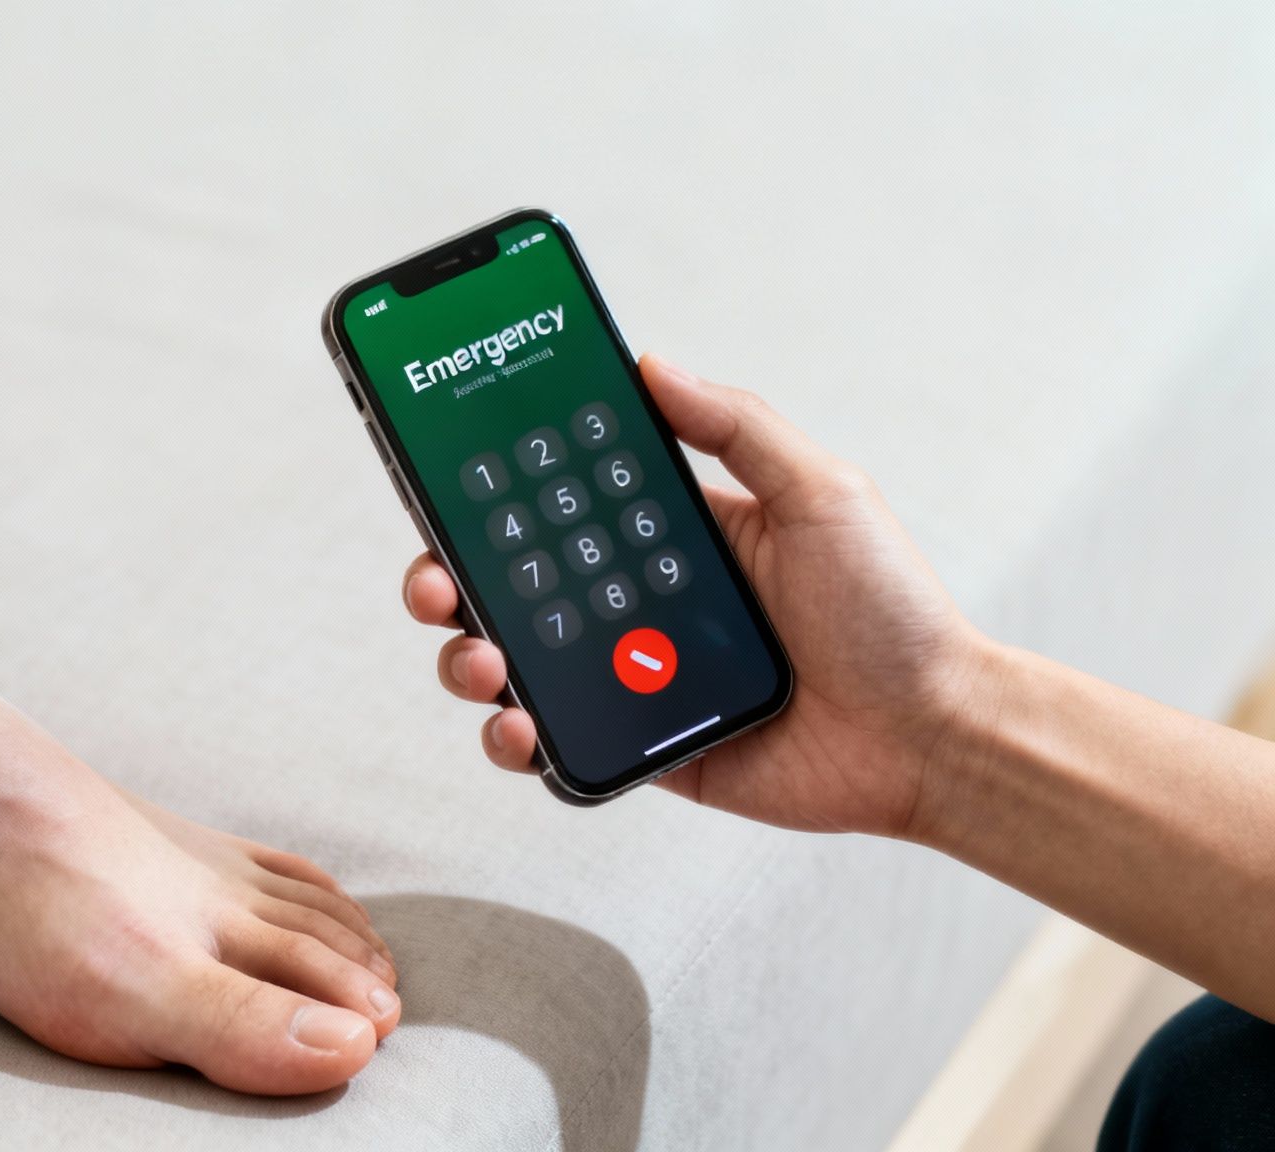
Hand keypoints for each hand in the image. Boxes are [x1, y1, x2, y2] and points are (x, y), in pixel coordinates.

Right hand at [402, 355, 992, 836]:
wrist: (934, 736)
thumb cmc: (893, 612)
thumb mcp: (822, 493)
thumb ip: (737, 426)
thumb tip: (652, 361)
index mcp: (673, 537)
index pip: (560, 505)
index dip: (496, 493)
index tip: (446, 477)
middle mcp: (637, 605)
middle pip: (511, 585)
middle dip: (449, 578)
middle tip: (435, 581)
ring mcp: (631, 681)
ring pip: (513, 666)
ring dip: (468, 658)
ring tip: (482, 661)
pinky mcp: (641, 752)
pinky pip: (555, 747)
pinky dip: (515, 740)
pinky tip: (517, 726)